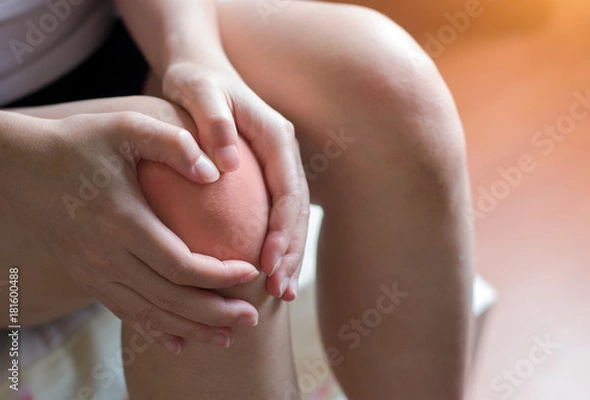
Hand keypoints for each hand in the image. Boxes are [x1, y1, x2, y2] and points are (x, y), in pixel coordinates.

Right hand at [1, 110, 260, 351]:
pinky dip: (155, 330)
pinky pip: (125, 313)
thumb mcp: (126, 128)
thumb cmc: (77, 143)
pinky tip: (178, 342)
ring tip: (227, 336)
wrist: (19, 169)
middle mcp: (107, 256)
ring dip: (191, 328)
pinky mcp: (87, 278)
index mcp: (123, 222)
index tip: (251, 270)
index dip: (220, 275)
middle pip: (170, 298)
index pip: (180, 264)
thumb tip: (215, 173)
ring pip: (150, 313)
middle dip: (215, 311)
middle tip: (252, 317)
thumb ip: (173, 144)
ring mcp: (93, 272)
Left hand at [162, 63, 309, 300]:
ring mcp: (277, 165)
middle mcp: (284, 153)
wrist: (199, 67)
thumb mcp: (199, 90)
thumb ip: (213, 122)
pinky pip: (277, 214)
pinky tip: (265, 271)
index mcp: (276, 136)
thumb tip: (226, 165)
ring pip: (291, 217)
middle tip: (281, 292)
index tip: (268, 263)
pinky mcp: (264, 175)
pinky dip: (276, 244)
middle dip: (291, 253)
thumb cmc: (195, 80)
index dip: (283, 231)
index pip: (287, 191)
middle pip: (296, 211)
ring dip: (289, 255)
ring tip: (282, 293)